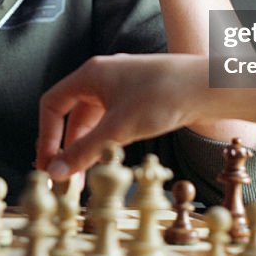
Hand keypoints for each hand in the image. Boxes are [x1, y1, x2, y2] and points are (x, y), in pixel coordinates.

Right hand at [35, 54, 208, 179]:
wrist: (209, 86)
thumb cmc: (164, 96)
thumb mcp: (118, 128)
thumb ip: (84, 151)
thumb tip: (55, 173)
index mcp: (91, 74)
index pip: (53, 104)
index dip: (46, 136)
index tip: (48, 165)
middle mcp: (104, 77)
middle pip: (72, 115)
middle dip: (66, 148)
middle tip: (65, 181)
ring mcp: (123, 87)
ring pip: (93, 121)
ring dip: (86, 149)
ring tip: (85, 181)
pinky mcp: (141, 99)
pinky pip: (112, 122)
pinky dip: (105, 143)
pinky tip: (109, 163)